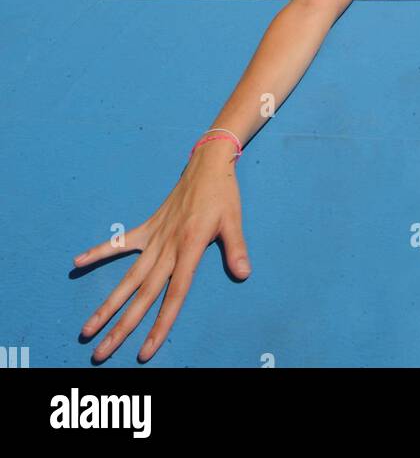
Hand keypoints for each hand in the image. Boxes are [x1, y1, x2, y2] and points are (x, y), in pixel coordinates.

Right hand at [75, 139, 249, 362]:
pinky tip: (77, 262)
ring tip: (87, 328)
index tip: (144, 351)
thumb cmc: (223, 194)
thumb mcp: (234, 220)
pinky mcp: (147, 227)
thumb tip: (243, 274)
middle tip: (100, 353)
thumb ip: (236, 249)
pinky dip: (99, 251)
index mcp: (188, 248)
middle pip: (142, 295)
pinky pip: (120, 242)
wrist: (207, 164)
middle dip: (122, 327)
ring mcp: (154, 237)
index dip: (160, 325)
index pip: (173, 296)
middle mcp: (166, 247)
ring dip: (106, 304)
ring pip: (127, 278)